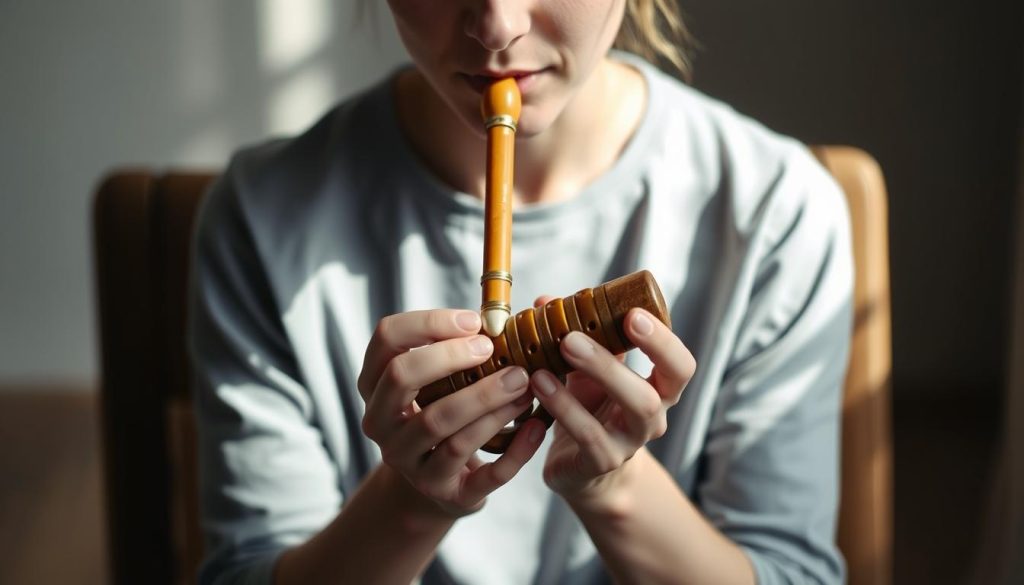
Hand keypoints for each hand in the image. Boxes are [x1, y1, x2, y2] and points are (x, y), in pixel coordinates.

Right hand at [357, 309, 546, 516]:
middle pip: (403, 378)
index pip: (387, 338)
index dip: (429, 322)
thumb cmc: (445, 413)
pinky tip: (537, 427)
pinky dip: (515, 450)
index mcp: (376, 384)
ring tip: (523, 382)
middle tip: (493, 348)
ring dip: (486, 399)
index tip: (475, 321)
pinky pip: (482, 473)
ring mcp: (409, 463)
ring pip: (441, 425)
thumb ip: (458, 348)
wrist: (441, 484)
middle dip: (450, 357)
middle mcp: (382, 423)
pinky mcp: (446, 494)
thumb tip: (500, 318)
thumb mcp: (437, 382)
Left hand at [527, 297, 695, 503]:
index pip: (679, 365)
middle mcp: (652, 418)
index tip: (632, 314)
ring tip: (553, 355)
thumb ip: (578, 338)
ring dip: (590, 380)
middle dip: (612, 363)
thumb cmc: (591, 410)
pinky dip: (563, 407)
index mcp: (657, 389)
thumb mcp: (588, 373)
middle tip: (572, 337)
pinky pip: (588, 436)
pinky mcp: (603, 462)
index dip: (662, 341)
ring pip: (626, 414)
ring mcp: (629, 444)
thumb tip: (546, 301)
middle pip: (651, 394)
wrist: (582, 469)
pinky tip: (538, 384)